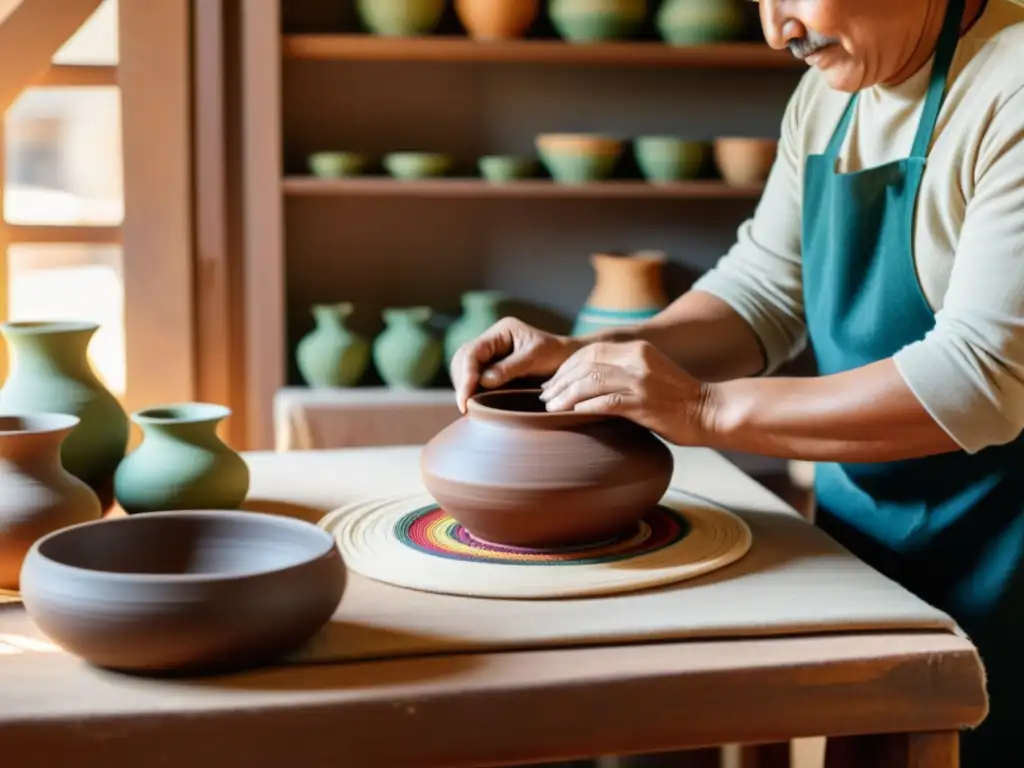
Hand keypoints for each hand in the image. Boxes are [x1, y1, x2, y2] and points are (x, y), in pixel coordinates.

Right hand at [450, 317, 581, 412]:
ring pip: (464, 369)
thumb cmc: (557, 356)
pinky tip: (475, 405)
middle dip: (461, 383)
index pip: (472, 351)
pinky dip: (472, 391)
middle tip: (464, 407)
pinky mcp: (493, 369)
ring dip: (464, 388)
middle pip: (462, 359)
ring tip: (468, 408)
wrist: (571, 362)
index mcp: (501, 331)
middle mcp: (492, 340)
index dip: (466, 376)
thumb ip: (509, 367)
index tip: (465, 400)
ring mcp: (491, 354)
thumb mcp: (535, 357)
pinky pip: (475, 379)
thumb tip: (483, 381)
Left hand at [539, 340, 712, 445]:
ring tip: (551, 408)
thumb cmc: (677, 399)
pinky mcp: (645, 404)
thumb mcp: (648, 374)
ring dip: (566, 396)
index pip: (590, 351)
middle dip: (560, 381)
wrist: (711, 411)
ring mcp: (641, 382)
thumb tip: (585, 384)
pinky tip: (571, 415)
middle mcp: (637, 360)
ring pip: (591, 382)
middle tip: (545, 397)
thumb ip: (622, 373)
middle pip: (586, 365)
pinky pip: (606, 403)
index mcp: (637, 349)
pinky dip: (584, 408)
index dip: (566, 367)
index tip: (552, 383)